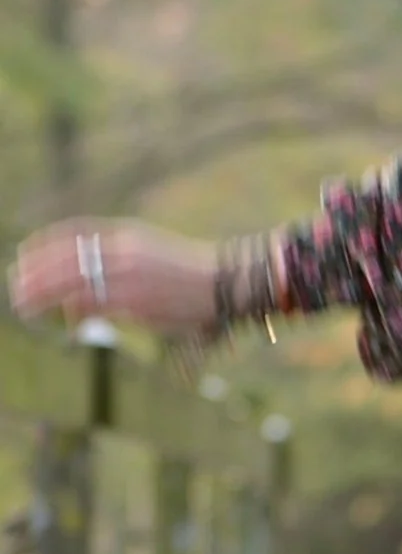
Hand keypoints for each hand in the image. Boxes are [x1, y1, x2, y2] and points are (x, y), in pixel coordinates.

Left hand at [9, 220, 217, 335]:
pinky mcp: (131, 299)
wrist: (227, 282)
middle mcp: (120, 250)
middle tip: (15, 284)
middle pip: (62, 257)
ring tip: (22, 305)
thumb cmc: (196, 273)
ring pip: (68, 281)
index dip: (42, 243)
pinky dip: (71, 313)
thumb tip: (99, 273)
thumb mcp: (154, 251)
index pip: (72, 232)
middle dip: (33, 272)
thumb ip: (122, 257)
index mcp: (126, 234)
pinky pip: (89, 305)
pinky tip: (63, 321)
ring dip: (41, 294)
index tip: (23, 252)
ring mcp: (125, 274)